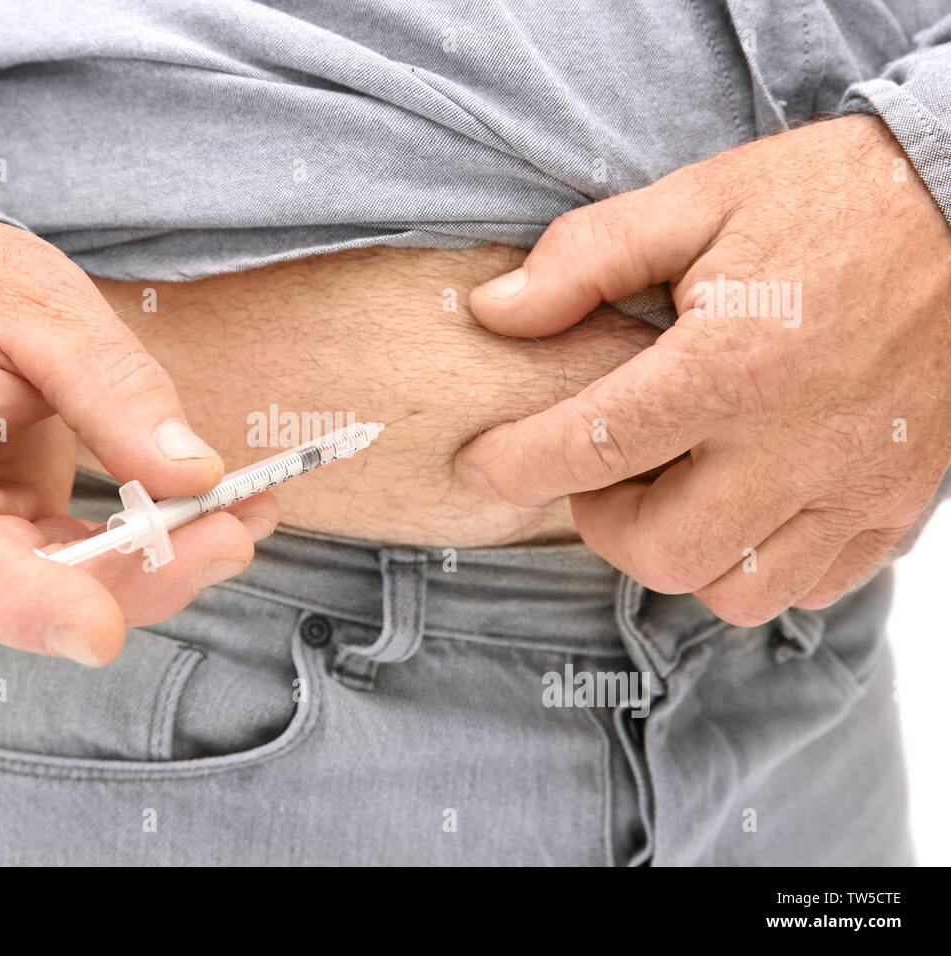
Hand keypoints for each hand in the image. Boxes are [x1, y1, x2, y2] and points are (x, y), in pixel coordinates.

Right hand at [0, 221, 275, 664]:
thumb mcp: (40, 304)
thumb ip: (114, 388)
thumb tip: (195, 476)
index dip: (22, 601)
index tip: (101, 631)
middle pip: (9, 584)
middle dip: (130, 578)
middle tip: (230, 540)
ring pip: (49, 587)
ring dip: (150, 567)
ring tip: (238, 522)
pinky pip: (65, 563)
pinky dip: (138, 550)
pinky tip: (205, 520)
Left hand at [459, 115, 950, 625]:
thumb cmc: (837, 200)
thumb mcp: (700, 200)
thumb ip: (587, 259)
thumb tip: (494, 312)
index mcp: (734, 364)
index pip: (593, 448)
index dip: (516, 465)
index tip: (483, 462)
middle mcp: (796, 444)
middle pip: (661, 551)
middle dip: (602, 522)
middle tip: (598, 468)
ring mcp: (855, 486)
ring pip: (734, 589)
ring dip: (679, 552)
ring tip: (673, 486)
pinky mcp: (896, 505)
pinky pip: (811, 586)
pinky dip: (758, 562)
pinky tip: (744, 501)